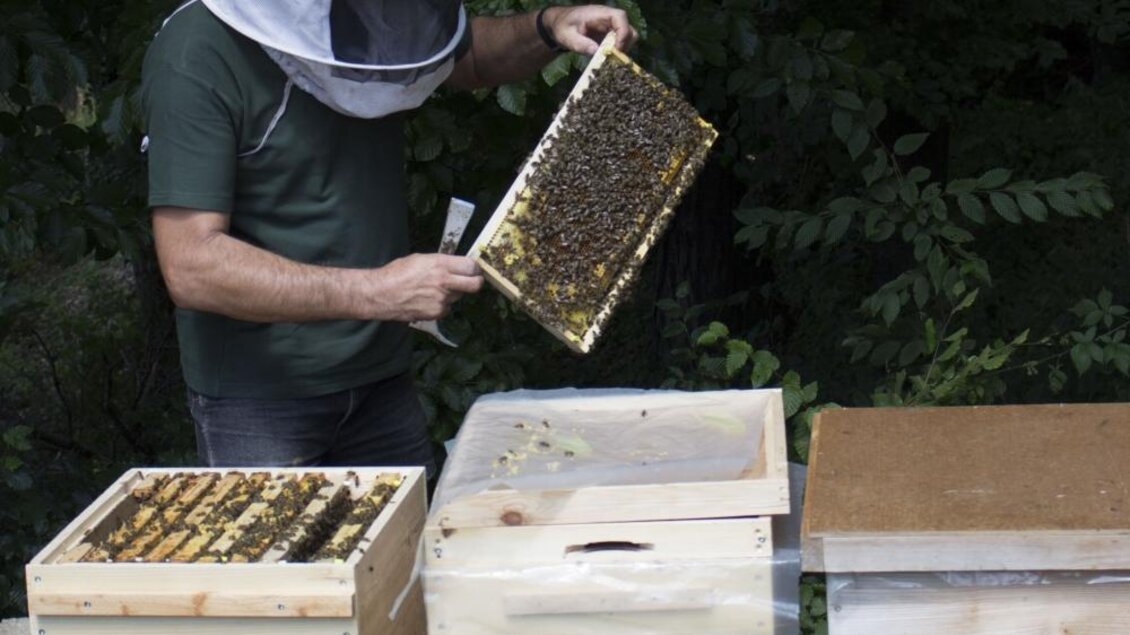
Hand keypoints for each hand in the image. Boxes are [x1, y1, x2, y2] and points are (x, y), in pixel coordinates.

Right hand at [366, 254, 482, 321]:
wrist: (380, 294)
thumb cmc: (397, 273)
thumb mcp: (421, 259)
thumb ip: (441, 262)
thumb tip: (456, 265)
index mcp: (440, 265)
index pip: (471, 267)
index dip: (474, 268)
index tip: (473, 269)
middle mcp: (444, 282)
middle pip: (475, 285)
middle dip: (476, 282)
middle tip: (472, 281)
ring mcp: (441, 299)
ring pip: (459, 296)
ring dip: (453, 293)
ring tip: (435, 290)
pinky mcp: (437, 313)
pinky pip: (447, 308)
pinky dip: (442, 305)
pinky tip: (428, 300)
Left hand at [544, 5, 637, 55]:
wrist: (559, 25)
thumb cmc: (562, 27)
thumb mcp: (567, 36)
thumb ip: (580, 44)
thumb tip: (597, 52)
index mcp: (599, 13)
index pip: (620, 17)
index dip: (622, 32)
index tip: (615, 49)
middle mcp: (609, 19)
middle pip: (629, 29)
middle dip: (625, 44)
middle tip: (613, 57)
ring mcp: (610, 28)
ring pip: (628, 38)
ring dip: (622, 50)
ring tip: (608, 59)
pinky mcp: (609, 36)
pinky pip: (620, 44)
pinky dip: (617, 53)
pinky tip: (606, 59)